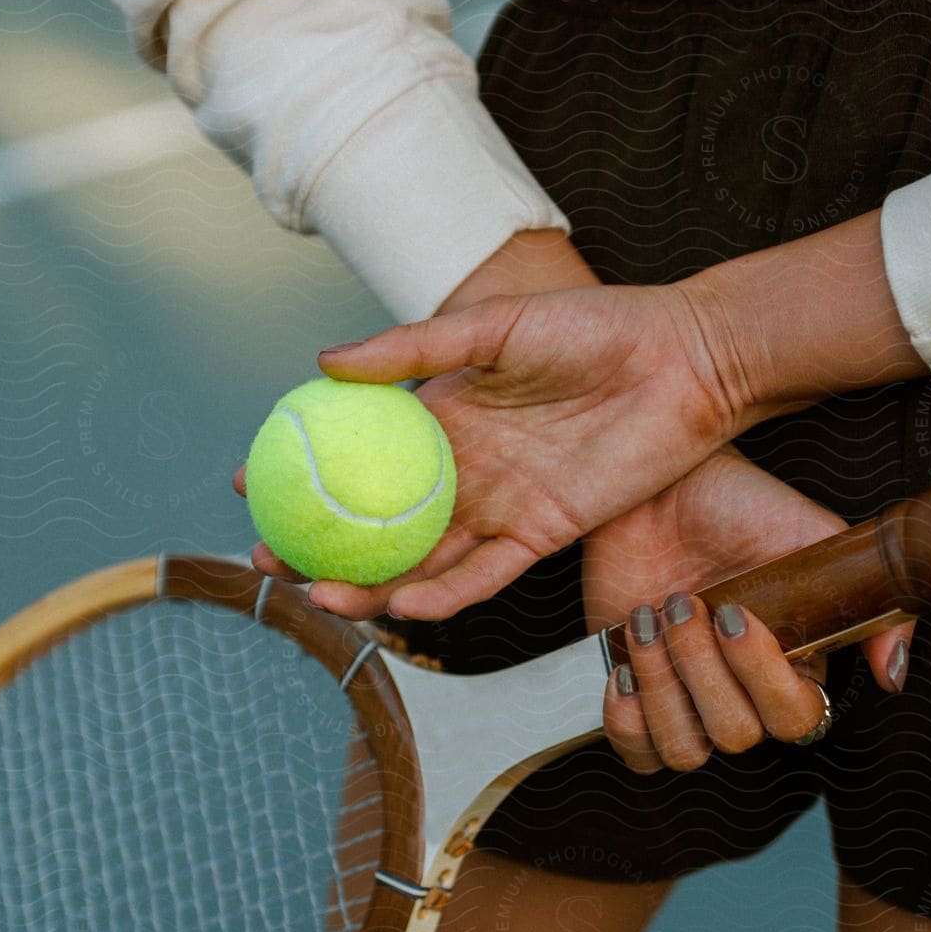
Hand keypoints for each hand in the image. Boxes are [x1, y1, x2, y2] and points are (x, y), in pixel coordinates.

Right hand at [293, 280, 736, 621]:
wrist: (685, 362)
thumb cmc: (595, 328)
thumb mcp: (496, 326)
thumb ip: (416, 349)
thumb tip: (325, 362)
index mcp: (443, 414)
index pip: (356, 451)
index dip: (300, 467)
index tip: (245, 479)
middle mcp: (464, 467)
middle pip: (376, 520)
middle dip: (317, 545)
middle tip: (266, 560)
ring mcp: (501, 505)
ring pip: (422, 559)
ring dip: (370, 584)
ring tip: (318, 597)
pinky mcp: (543, 534)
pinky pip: (485, 576)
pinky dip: (445, 595)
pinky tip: (403, 604)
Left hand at [584, 447, 913, 773]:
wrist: (662, 489)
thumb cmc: (740, 508)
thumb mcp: (816, 538)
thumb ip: (870, 605)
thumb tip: (893, 674)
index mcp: (791, 666)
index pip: (796, 720)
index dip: (764, 679)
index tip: (735, 614)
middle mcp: (739, 693)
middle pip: (735, 735)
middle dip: (703, 667)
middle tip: (685, 602)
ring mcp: (685, 700)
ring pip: (684, 751)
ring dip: (663, 687)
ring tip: (650, 622)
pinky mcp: (633, 698)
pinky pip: (635, 751)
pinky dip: (625, 718)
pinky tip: (625, 664)